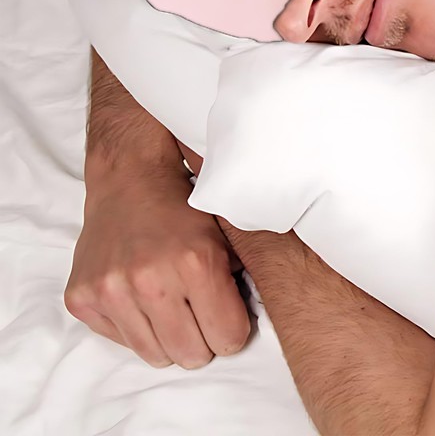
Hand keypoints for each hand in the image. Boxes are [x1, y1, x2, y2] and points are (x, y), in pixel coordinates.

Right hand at [64, 152, 250, 368]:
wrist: (130, 180)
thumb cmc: (184, 207)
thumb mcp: (226, 235)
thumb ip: (240, 279)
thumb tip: (250, 323)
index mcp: (196, 263)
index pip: (228, 338)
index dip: (233, 330)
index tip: (227, 317)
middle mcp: (152, 281)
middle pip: (192, 356)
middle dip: (203, 339)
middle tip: (200, 312)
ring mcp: (112, 291)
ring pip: (156, 356)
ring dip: (168, 337)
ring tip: (171, 303)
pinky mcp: (82, 298)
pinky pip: (122, 341)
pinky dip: (136, 327)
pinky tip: (140, 294)